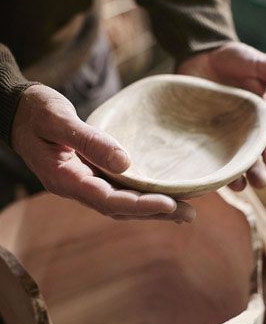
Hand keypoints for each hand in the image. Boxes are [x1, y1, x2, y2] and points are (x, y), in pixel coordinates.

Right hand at [11, 85, 194, 221]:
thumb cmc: (35, 110)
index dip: (139, 205)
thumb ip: (90, 140)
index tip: (170, 204)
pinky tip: (163, 196)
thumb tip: (125, 162)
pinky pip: (118, 191)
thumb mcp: (58, 119)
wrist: (16, 109)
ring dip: (151, 210)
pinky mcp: (89, 175)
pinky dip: (141, 197)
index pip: (107, 199)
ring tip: (186, 212)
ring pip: (120, 204)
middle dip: (154, 213)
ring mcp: (82, 183)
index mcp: (64, 178)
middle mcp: (75, 186)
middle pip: (119, 209)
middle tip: (190, 214)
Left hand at [177, 42, 265, 189]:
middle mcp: (240, 134)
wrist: (198, 52)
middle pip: (252, 161)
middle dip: (258, 173)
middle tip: (260, 181)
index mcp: (261, 121)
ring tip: (237, 186)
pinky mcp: (194, 136)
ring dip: (234, 178)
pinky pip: (201, 157)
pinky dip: (205, 169)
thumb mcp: (262, 65)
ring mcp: (217, 137)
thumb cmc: (234, 58)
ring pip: (227, 164)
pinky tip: (205, 177)